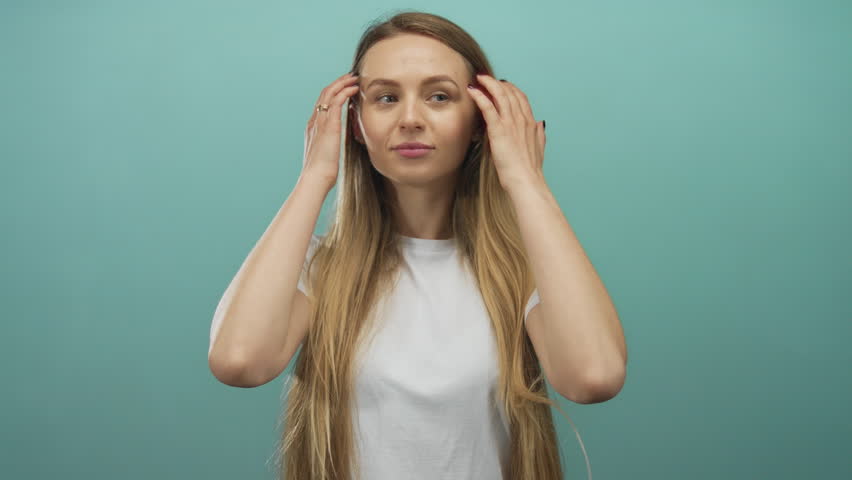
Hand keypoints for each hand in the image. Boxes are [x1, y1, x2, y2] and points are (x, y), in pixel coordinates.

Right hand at [300, 72, 360, 186]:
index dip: (333, 93)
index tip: (344, 88)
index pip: (322, 104)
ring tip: (354, 78)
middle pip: (324, 94)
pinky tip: (354, 89)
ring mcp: (320, 122)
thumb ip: (330, 144)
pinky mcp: (329, 125)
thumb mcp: (326, 154)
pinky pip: (336, 102)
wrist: (315, 178)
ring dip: (342, 83)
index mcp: (313, 128)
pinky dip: (345, 92)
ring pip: (329, 94)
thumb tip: (336, 144)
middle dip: (338, 83)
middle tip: (350, 77)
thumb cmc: (321, 172)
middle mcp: (314, 121)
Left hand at [466, 74, 545, 188]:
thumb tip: (541, 123)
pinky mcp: (499, 130)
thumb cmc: (530, 169)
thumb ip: (539, 134)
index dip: (511, 88)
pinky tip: (472, 90)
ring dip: (489, 84)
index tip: (502, 84)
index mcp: (530, 123)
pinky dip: (480, 96)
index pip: (521, 98)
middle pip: (510, 92)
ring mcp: (511, 123)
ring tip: (479, 78)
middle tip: (486, 78)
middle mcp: (522, 119)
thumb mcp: (539, 148)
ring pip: (500, 95)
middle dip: (498, 82)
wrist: (526, 180)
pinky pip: (488, 107)